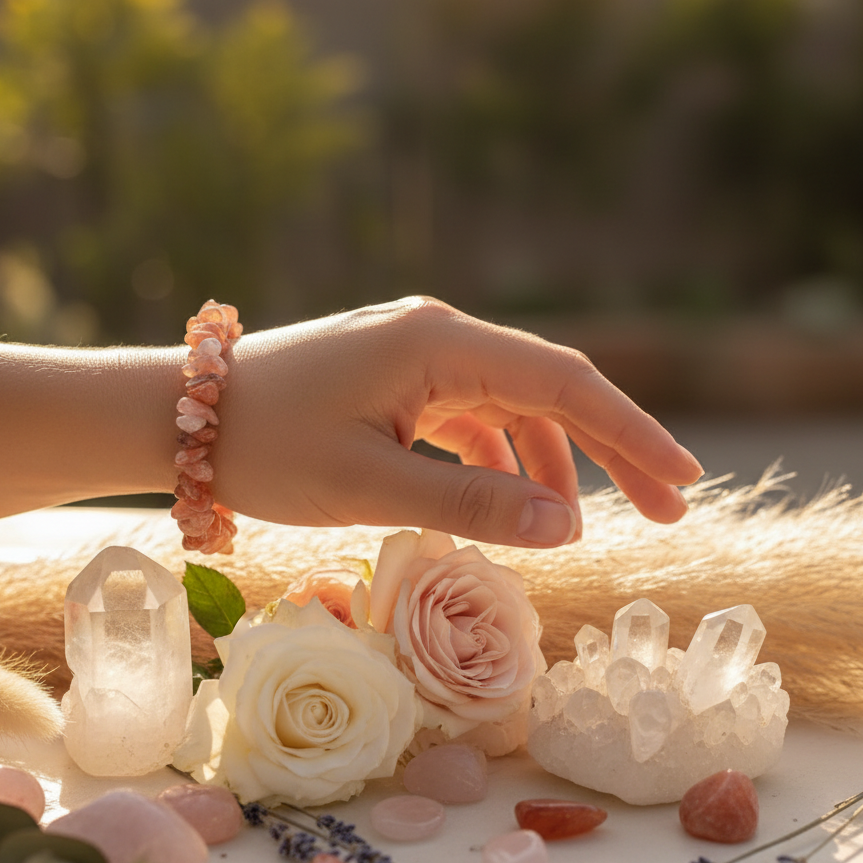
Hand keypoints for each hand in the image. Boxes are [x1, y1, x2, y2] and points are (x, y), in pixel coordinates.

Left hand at [210, 297, 702, 546]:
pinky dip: (496, 460)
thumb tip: (568, 526)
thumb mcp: (369, 485)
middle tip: (670, 504)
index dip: (631, 432)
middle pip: (549, 389)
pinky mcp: (394, 381)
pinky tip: (508, 501)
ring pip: (511, 406)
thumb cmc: (264, 448)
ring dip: (551, 460)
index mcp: (438, 344)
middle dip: (610, 447)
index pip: (563, 382)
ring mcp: (415, 356)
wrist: (177, 418)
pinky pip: (467, 418)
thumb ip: (471, 504)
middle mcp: (437, 336)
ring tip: (583, 522)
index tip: (684, 478)